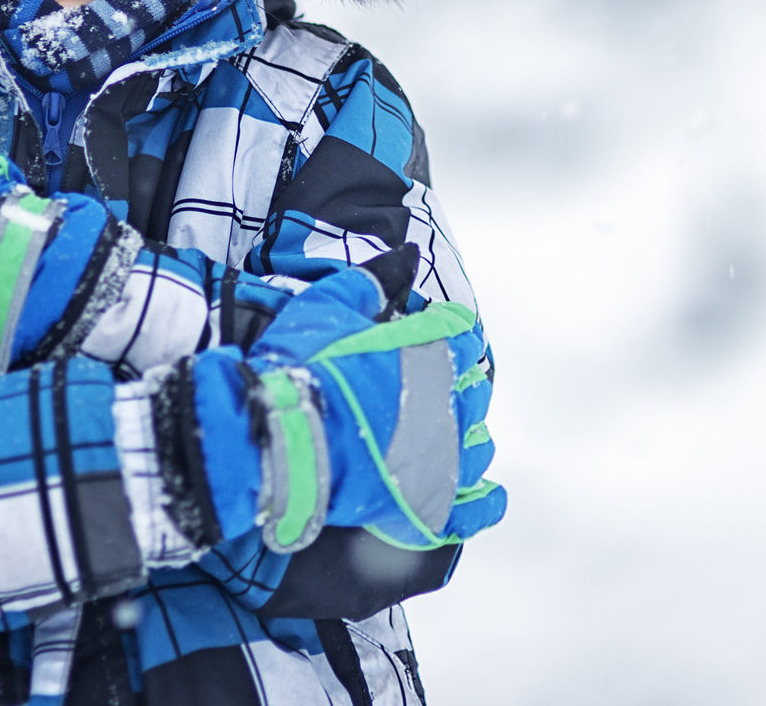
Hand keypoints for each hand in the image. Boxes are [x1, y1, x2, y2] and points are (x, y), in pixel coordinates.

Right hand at [184, 260, 506, 553]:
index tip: (449, 339)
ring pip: (474, 446)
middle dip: (461, 387)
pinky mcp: (421, 501)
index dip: (452, 337)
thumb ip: (372, 282)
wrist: (277, 434)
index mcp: (424, 353)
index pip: (456, 337)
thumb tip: (408, 256)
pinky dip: (483, 505)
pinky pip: (469, 510)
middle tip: (449, 388)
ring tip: (462, 437)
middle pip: (469, 393)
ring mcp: (436, 455)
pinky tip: (489, 499)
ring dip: (470, 437)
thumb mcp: (328, 306)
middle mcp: (441, 403)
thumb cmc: (298, 367)